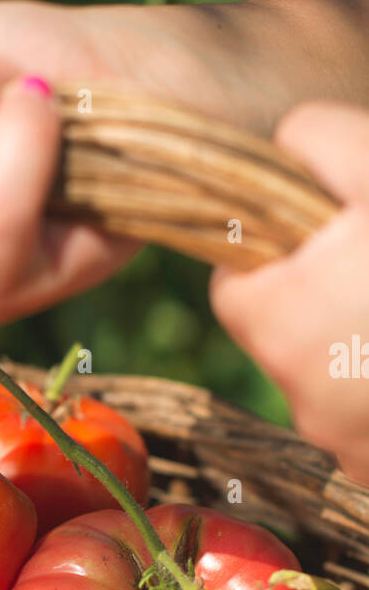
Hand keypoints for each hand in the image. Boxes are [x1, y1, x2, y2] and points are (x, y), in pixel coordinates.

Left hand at [210, 102, 368, 484]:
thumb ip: (321, 142)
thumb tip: (287, 142)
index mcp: (282, 322)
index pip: (234, 291)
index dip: (270, 256)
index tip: (313, 238)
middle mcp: (305, 399)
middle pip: (288, 342)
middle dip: (327, 304)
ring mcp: (351, 447)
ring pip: (336, 386)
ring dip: (366, 353)